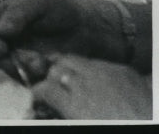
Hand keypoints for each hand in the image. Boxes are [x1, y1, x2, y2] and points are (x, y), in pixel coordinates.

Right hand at [0, 0, 135, 71]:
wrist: (88, 27)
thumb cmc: (61, 8)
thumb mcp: (40, 2)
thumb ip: (18, 13)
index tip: (1, 48)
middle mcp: (4, 39)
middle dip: (10, 62)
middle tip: (33, 60)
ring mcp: (18, 56)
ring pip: (10, 71)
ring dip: (27, 70)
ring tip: (46, 63)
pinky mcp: (33, 70)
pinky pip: (27, 81)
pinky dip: (39, 77)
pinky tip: (52, 67)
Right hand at [32, 54, 151, 119]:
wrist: (151, 125)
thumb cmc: (116, 125)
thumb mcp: (83, 122)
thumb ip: (65, 111)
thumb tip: (52, 105)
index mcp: (75, 103)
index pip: (44, 89)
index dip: (38, 92)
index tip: (38, 96)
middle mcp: (87, 83)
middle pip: (57, 68)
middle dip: (52, 75)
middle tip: (53, 85)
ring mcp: (106, 72)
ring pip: (77, 60)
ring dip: (72, 68)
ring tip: (74, 78)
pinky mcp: (124, 70)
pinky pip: (101, 63)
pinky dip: (95, 70)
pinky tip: (99, 81)